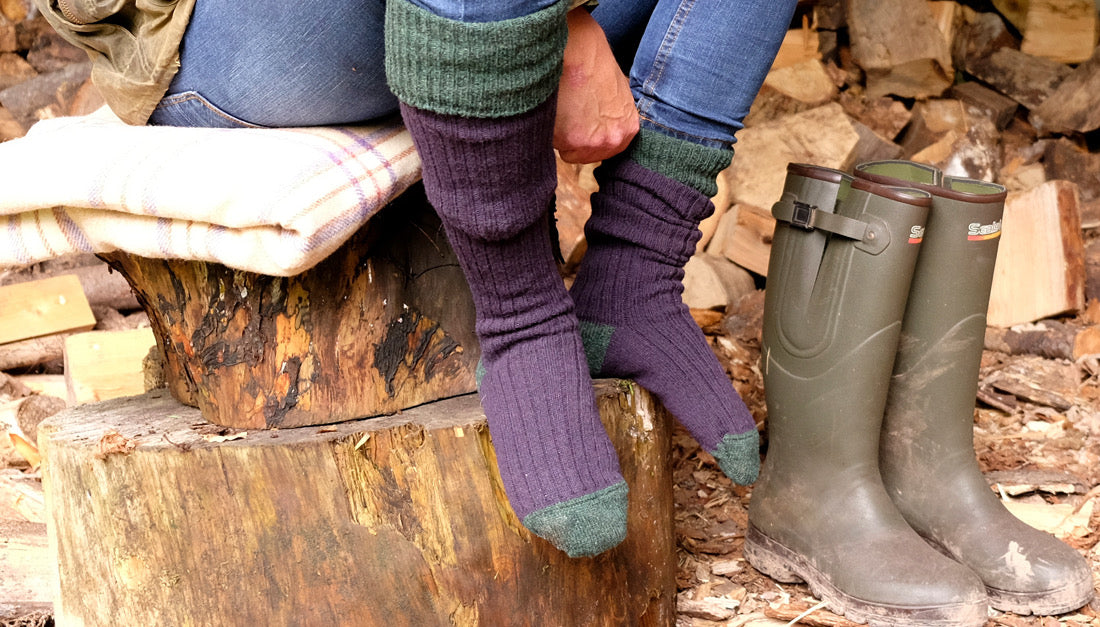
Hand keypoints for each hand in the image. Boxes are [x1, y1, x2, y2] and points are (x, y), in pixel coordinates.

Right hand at [554, 9, 638, 163]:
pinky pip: (553, 144)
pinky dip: (550, 130)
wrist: (579, 50)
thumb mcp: (617, 93)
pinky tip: (555, 108)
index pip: (604, 148)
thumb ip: (613, 117)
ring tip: (563, 108)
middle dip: (574, 138)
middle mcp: (613, 140)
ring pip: (567, 151)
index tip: (580, 121)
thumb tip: (600, 127)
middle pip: (585, 154)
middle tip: (569, 113)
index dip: (588, 135)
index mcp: (627, 129)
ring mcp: (592, 143)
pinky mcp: (570, 141)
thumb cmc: (594, 63)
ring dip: (561, 136)